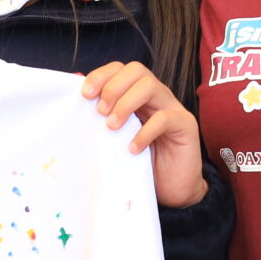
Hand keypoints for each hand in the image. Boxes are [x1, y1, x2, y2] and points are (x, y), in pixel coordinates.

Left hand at [80, 61, 205, 207]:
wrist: (172, 190)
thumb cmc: (141, 163)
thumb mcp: (115, 138)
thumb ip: (99, 116)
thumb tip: (75, 89)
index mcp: (138, 94)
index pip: (120, 69)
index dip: (102, 75)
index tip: (85, 95)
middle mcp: (156, 96)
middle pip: (136, 69)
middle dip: (113, 87)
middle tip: (100, 112)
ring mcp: (173, 108)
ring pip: (150, 86)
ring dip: (126, 103)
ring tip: (112, 127)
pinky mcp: (186, 126)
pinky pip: (166, 118)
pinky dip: (145, 131)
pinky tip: (133, 148)